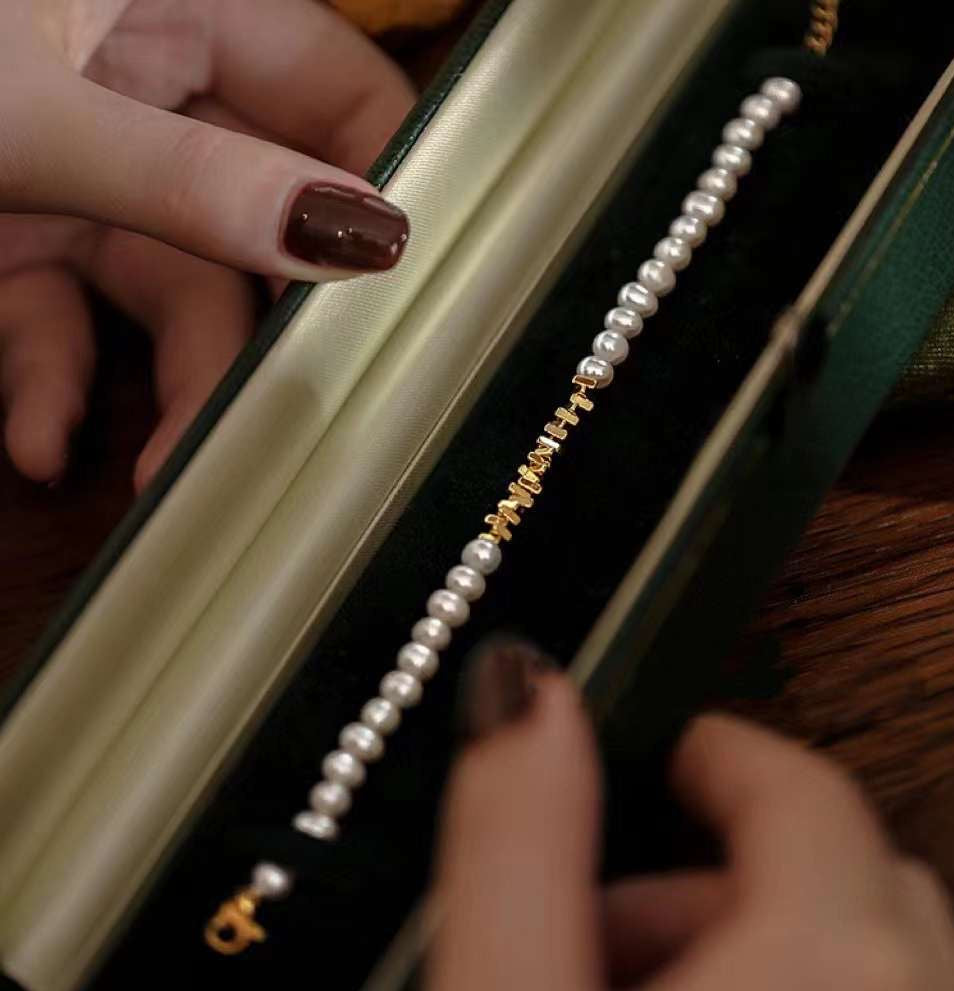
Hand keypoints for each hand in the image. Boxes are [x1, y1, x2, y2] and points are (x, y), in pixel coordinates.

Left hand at [0, 0, 413, 489]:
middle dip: (263, 337)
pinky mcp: (22, 228)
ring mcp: (86, 166)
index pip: (344, 95)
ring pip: (171, 292)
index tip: (409, 294)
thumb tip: (357, 236)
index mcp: (183, 7)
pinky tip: (38, 444)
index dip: (387, 186)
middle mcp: (151, 89)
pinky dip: (54, 384)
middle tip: (277, 423)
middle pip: (263, 227)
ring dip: (160, 392)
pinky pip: (67, 317)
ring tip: (152, 474)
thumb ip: (199, 182)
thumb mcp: (35, 113)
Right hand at [420, 653, 953, 990]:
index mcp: (832, 965)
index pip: (797, 787)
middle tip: (610, 934)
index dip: (719, 756)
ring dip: (785, 961)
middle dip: (726, 881)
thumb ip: (515, 827)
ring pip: (894, 973)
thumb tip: (522, 687)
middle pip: (850, 878)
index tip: (670, 757)